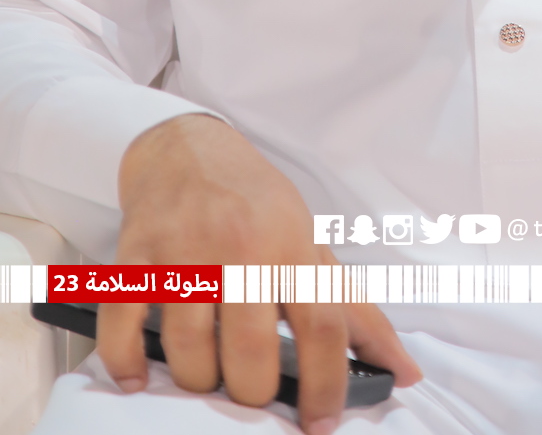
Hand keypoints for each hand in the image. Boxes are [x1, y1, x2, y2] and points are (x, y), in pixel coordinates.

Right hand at [97, 114, 421, 432]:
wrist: (187, 147)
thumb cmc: (254, 203)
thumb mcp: (310, 242)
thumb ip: (354, 310)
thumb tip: (403, 369)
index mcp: (293, 245)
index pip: (323, 326)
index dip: (326, 386)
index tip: (319, 423)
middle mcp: (243, 246)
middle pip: (251, 353)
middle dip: (251, 393)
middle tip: (249, 391)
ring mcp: (186, 250)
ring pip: (189, 351)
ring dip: (196, 381)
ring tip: (205, 372)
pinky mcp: (138, 255)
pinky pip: (125, 327)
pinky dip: (129, 364)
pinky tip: (142, 377)